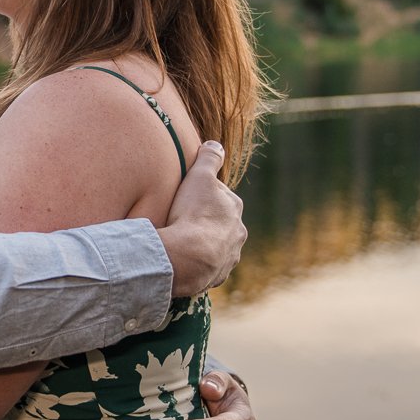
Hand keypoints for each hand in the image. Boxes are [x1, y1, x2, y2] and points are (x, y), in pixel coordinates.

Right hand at [157, 141, 245, 295]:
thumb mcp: (199, 176)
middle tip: (182, 219)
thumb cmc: (193, 214)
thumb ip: (209, 158)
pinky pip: (208, 267)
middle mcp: (238, 233)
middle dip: (205, 220)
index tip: (185, 196)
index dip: (201, 194)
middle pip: (220, 222)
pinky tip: (184, 261)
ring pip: (217, 246)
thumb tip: (216, 143)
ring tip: (182, 243)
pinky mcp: (217, 275)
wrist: (189, 258)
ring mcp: (229, 256)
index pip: (219, 195)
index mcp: (234, 208)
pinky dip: (199, 264)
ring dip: (203, 244)